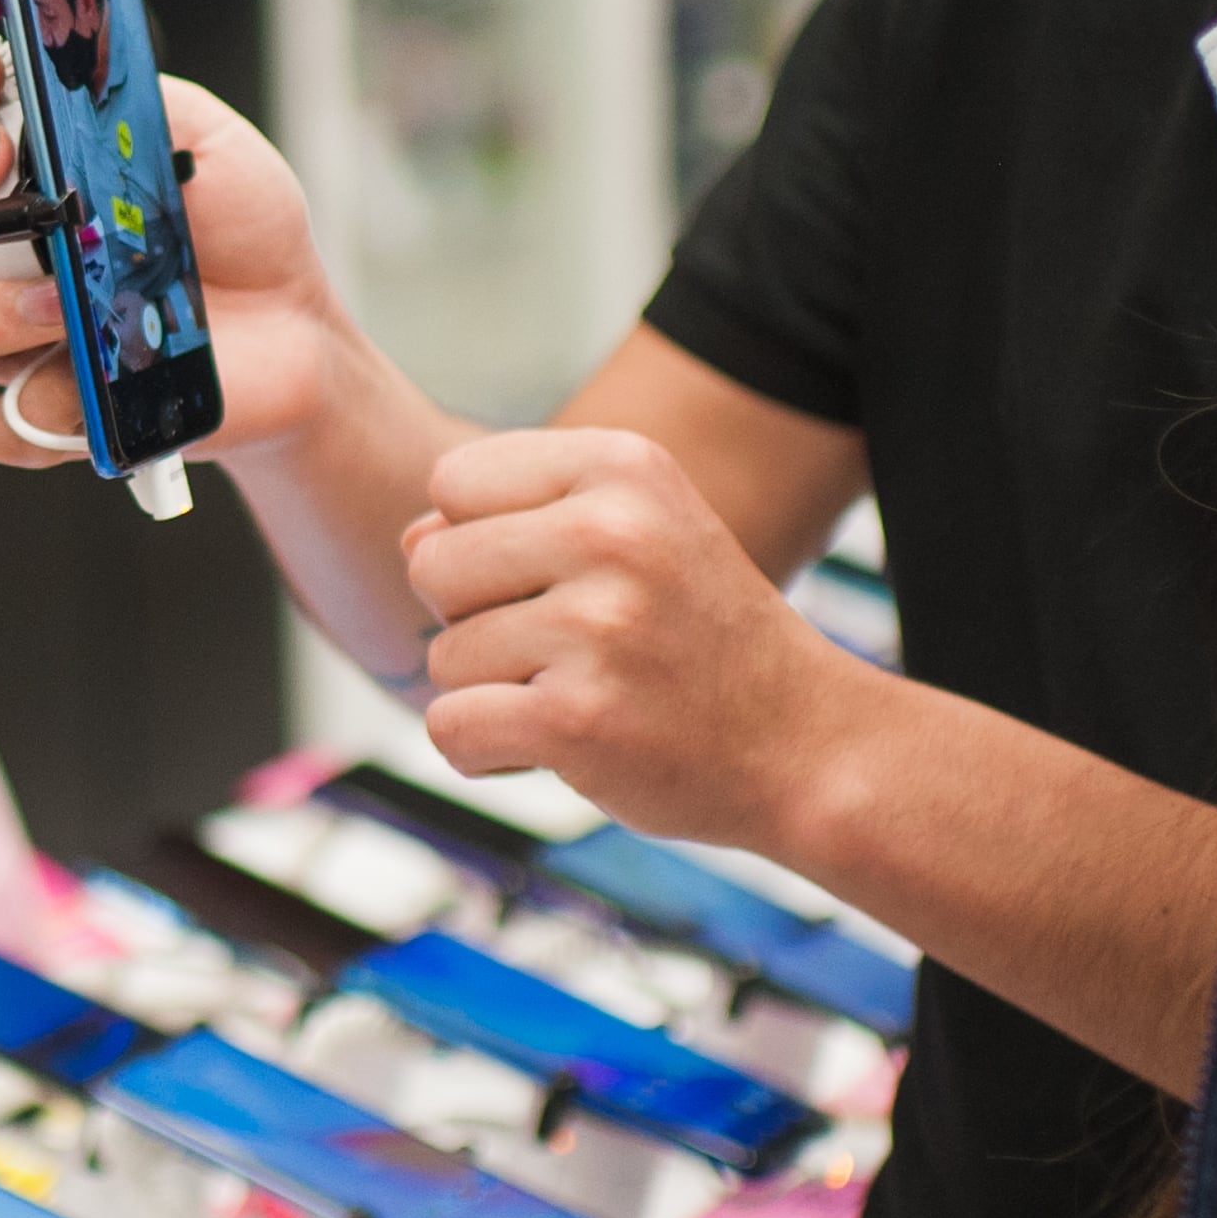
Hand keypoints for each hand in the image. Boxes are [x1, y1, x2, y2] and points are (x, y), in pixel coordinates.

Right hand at [0, 37, 350, 468]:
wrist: (298, 322)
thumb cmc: (238, 226)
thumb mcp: (199, 131)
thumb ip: (128, 98)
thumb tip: (67, 80)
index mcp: (22, 174)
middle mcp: (0, 251)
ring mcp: (18, 334)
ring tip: (55, 299)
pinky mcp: (56, 411)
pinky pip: (5, 428)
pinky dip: (40, 410)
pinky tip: (92, 385)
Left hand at [402, 427, 858, 853]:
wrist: (808, 744)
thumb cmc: (698, 636)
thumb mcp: (634, 534)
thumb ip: (515, 519)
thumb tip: (408, 538)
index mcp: (622, 466)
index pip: (453, 482)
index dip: (481, 540)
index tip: (558, 580)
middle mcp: (611, 531)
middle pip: (432, 565)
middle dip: (474, 619)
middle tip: (568, 649)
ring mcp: (596, 627)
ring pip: (442, 656)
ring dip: (492, 692)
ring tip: (583, 693)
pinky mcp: (577, 719)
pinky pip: (450, 727)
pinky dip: (485, 752)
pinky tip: (555, 746)